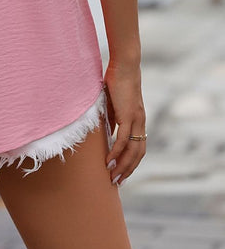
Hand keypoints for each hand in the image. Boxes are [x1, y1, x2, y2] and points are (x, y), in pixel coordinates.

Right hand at [103, 60, 145, 186]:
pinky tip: (109, 161)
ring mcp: (136, 120)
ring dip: (123, 166)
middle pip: (138, 154)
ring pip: (132, 151)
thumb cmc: (117, 80)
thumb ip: (113, 117)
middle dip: (128, 170)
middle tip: (117, 182)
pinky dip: (117, 152)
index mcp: (138, 120)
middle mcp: (141, 123)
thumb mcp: (114, 103)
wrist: (125, 65)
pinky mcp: (128, 115)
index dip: (131, 162)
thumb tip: (107, 130)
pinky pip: (123, 139)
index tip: (122, 173)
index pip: (138, 147)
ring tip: (112, 177)